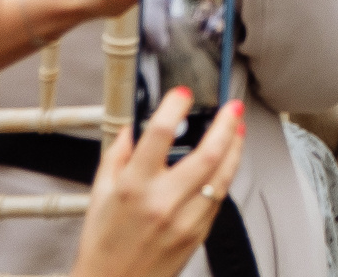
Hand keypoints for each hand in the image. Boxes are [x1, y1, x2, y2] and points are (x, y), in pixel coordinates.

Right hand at [70, 88, 244, 276]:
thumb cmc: (102, 243)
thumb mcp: (99, 193)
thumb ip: (118, 154)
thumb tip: (135, 125)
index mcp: (133, 186)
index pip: (160, 134)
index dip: (175, 106)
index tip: (183, 94)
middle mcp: (162, 202)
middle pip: (208, 153)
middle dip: (226, 125)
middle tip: (233, 107)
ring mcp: (184, 220)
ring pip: (222, 176)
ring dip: (235, 148)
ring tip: (238, 130)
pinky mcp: (198, 234)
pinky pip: (218, 198)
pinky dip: (225, 176)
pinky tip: (226, 163)